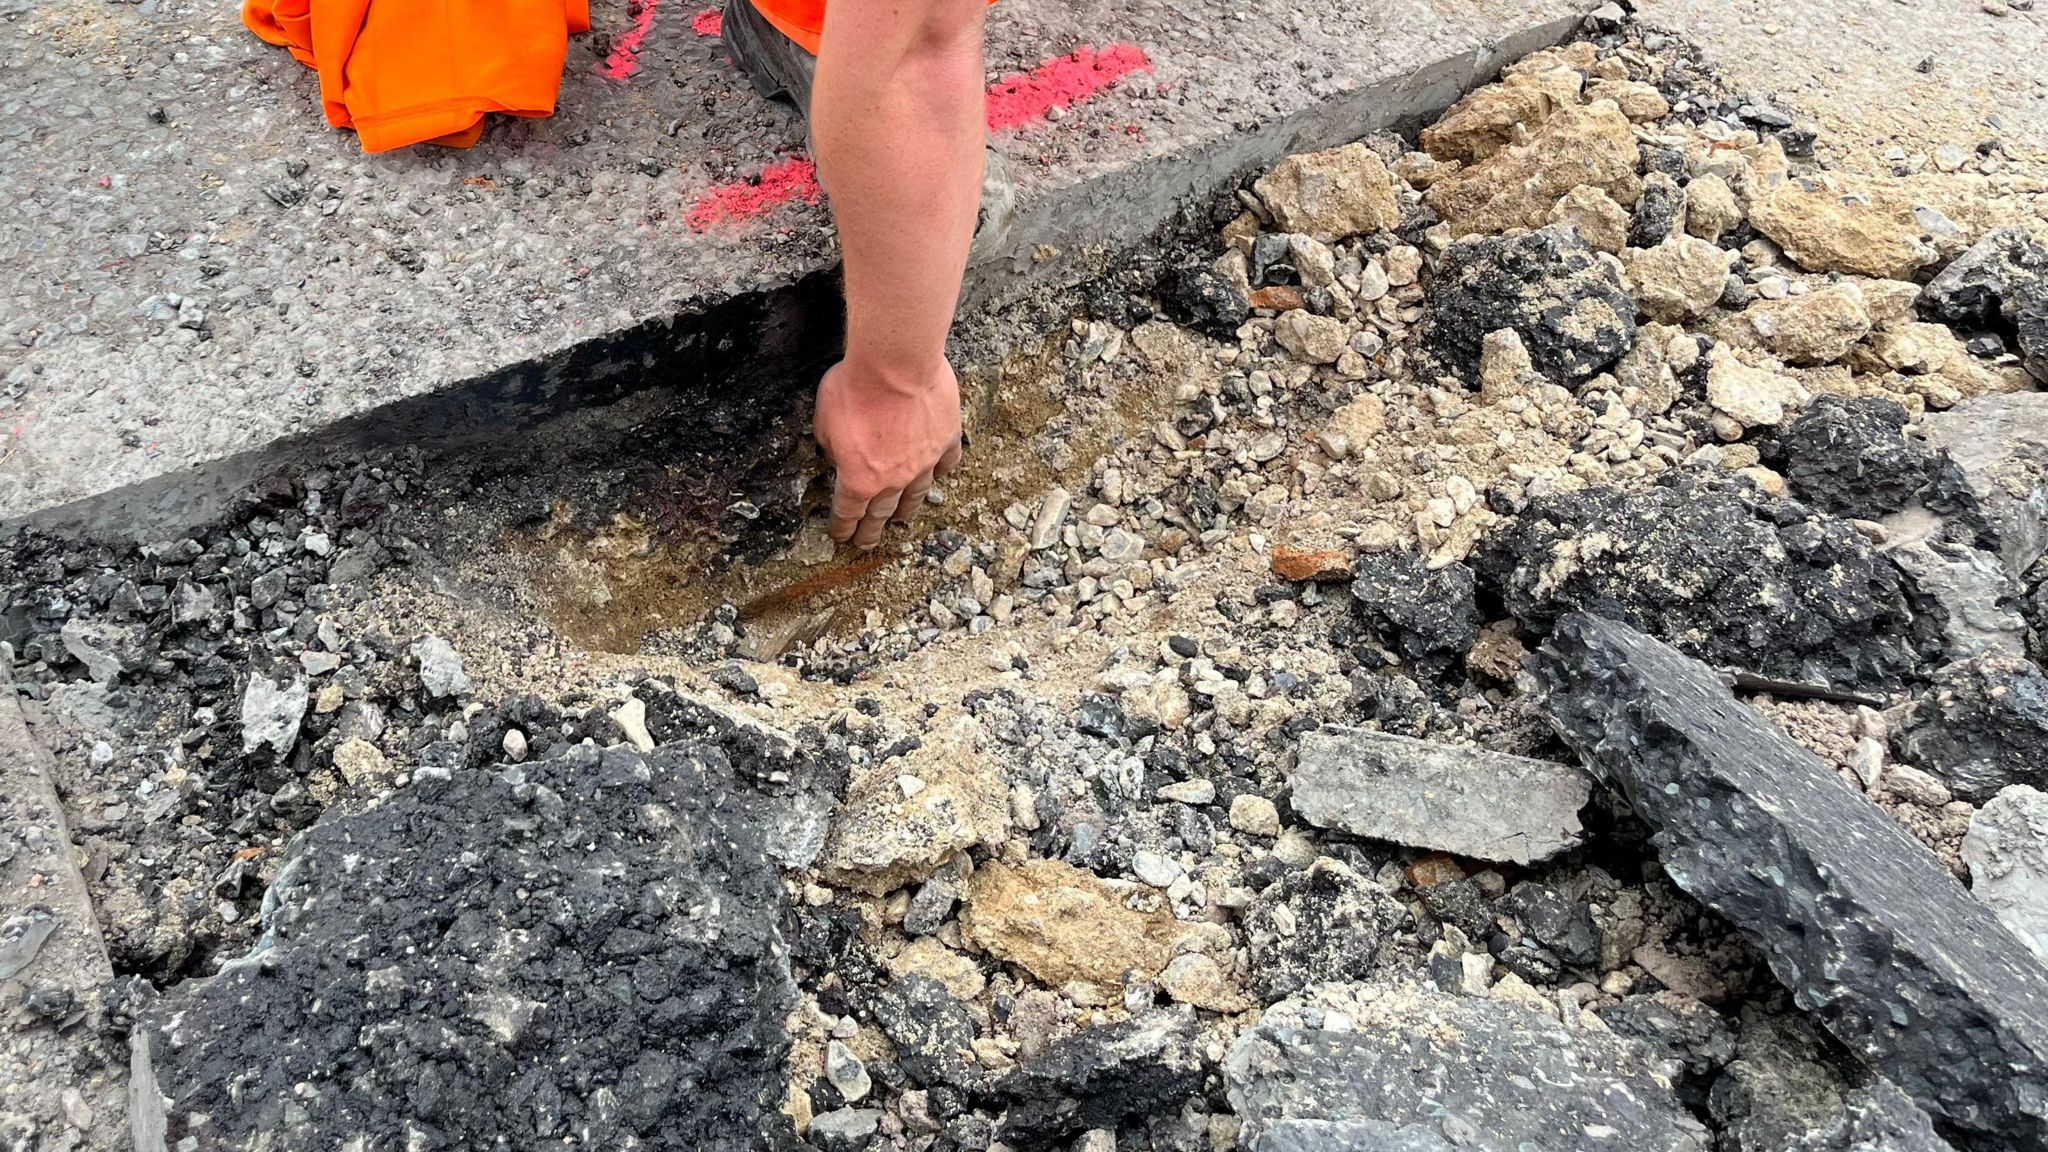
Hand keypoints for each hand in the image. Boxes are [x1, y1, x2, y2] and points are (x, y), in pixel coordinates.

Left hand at [813, 358, 964, 547]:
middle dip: (871, 531)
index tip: (841, 536)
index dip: (842, 527)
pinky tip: (939, 476)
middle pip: (881, 514)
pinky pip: (945, 464)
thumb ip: (831, 446)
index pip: (848, 513)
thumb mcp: (823, 421)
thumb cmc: (855, 389)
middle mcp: (894, 478)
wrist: (896, 365)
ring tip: (902, 519)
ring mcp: (924, 462)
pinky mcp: (945, 439)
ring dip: (906, 510)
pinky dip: (940, 472)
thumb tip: (838, 455)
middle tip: (867, 543)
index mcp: (859, 479)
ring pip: (916, 495)